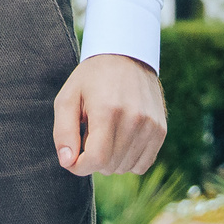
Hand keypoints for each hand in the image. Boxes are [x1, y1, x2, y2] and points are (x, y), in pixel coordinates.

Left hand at [53, 53, 166, 175]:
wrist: (126, 55)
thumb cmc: (91, 79)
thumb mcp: (68, 97)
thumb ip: (63, 132)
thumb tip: (68, 163)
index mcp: (108, 110)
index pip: (96, 160)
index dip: (79, 166)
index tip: (73, 157)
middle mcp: (134, 119)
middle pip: (109, 166)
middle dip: (93, 159)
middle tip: (90, 134)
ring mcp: (151, 125)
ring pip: (125, 168)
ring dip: (111, 160)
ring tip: (106, 133)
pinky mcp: (161, 130)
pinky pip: (142, 165)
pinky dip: (128, 159)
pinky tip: (120, 140)